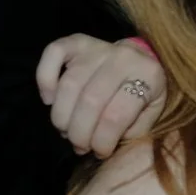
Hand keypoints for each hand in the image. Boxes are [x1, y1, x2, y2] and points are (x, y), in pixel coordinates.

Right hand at [37, 34, 168, 156]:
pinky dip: (45, 78)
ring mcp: (98, 47)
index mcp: (147, 75)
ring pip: (69, 84)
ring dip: (62, 117)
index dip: (102, 141)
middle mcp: (122, 57)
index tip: (100, 152)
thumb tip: (100, 144)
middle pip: (89, 101)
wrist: (143, 60)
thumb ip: (131, 130)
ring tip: (68, 132)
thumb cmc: (145, 94)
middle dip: (80, 133)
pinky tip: (49, 100)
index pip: (116, 116)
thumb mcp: (150, 114)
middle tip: (80, 146)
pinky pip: (53, 53)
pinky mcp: (77, 42)